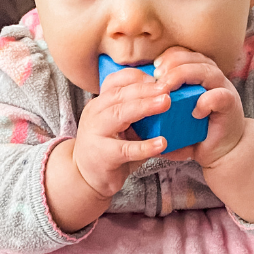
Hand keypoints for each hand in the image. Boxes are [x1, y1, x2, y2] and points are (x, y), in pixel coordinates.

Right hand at [72, 67, 169, 198]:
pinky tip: (162, 143)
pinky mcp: (103, 156)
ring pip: (119, 115)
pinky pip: (125, 149)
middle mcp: (94, 114)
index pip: (114, 81)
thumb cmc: (109, 147)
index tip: (158, 78)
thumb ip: (135, 110)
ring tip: (165, 103)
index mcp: (99, 103)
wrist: (86, 176)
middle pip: (118, 95)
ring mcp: (96, 134)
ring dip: (144, 107)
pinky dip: (145, 146)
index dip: (136, 77)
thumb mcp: (119, 124)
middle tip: (167, 88)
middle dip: (145, 89)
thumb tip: (167, 97)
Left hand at [152, 46, 246, 169]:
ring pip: (205, 71)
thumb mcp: (173, 119)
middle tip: (157, 80)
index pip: (183, 54)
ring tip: (167, 92)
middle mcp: (212, 78)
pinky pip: (219, 96)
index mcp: (198, 74)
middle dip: (172, 66)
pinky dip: (206, 101)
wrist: (222, 151)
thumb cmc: (195, 133)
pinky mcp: (230, 106)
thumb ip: (157, 113)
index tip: (153, 70)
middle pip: (193, 58)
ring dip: (184, 77)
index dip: (168, 58)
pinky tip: (195, 111)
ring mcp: (223, 89)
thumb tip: (129, 116)